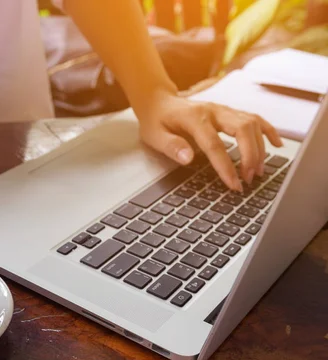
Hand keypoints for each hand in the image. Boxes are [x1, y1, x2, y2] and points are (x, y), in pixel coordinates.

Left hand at [138, 94, 282, 190]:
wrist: (159, 103)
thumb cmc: (157, 122)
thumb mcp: (155, 136)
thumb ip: (171, 146)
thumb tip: (188, 158)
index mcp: (193, 118)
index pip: (214, 144)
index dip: (226, 166)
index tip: (234, 184)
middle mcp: (213, 111)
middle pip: (243, 129)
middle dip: (250, 156)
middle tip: (249, 179)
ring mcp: (224, 110)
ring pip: (252, 124)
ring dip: (259, 148)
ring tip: (257, 172)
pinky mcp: (230, 112)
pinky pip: (255, 118)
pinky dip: (268, 131)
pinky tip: (277, 145)